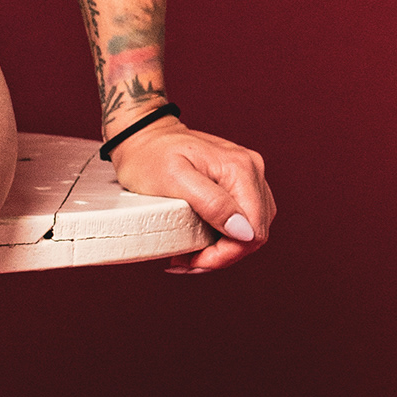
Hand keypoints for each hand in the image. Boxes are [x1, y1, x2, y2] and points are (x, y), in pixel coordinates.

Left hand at [109, 119, 273, 273]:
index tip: (193, 261)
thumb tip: (243, 231)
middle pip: (255, 232)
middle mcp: (252, 170)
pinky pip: (242, 217)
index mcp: (241, 170)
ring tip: (190, 254)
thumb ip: (212, 203)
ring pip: (250, 228)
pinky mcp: (238, 181)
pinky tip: (200, 239)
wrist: (141, 134)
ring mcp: (248, 174)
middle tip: (186, 261)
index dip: (225, 255)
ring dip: (223, 248)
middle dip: (222, 254)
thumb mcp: (175, 180)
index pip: (252, 231)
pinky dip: (222, 235)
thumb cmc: (150, 155)